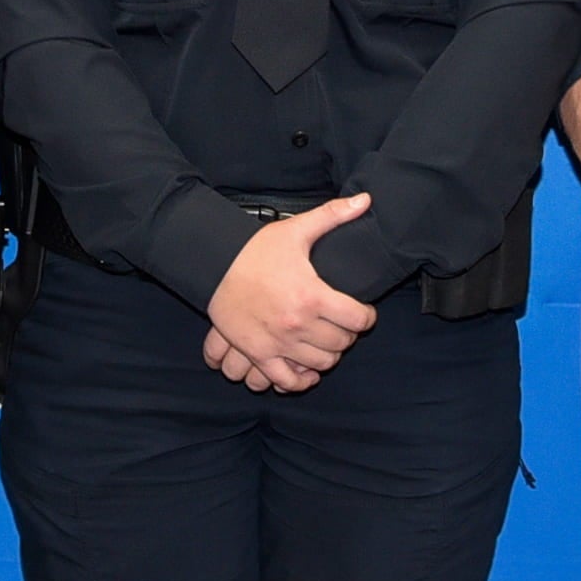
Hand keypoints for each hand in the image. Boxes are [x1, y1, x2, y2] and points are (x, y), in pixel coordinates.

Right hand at [205, 194, 379, 386]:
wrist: (214, 265)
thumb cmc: (256, 249)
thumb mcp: (297, 229)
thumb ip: (334, 216)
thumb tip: (366, 200)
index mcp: (313, 295)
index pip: (358, 320)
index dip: (366, 316)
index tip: (363, 312)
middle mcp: (298, 324)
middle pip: (342, 343)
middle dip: (347, 335)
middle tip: (343, 325)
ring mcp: (278, 342)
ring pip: (321, 363)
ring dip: (328, 355)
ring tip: (326, 342)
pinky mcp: (259, 353)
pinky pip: (287, 380)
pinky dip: (301, 380)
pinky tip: (308, 371)